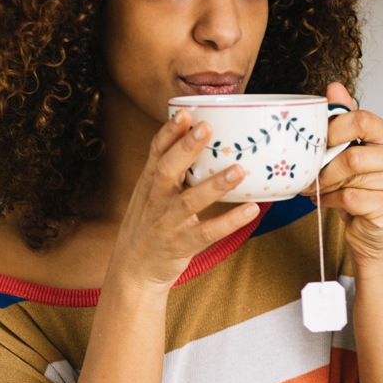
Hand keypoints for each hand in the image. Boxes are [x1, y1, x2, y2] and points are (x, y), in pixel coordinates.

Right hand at [110, 110, 260, 289]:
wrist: (132, 271)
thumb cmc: (149, 226)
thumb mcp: (150, 194)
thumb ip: (169, 171)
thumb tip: (198, 139)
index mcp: (149, 184)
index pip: (155, 152)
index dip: (169, 131)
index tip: (184, 111)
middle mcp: (156, 200)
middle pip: (167, 169)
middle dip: (185, 148)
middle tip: (206, 127)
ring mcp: (167, 223)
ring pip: (189, 201)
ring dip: (214, 184)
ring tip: (239, 169)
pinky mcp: (181, 245)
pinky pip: (207, 233)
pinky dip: (229, 221)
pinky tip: (250, 210)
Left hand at [311, 82, 382, 264]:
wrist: (372, 234)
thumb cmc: (360, 191)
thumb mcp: (349, 152)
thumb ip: (344, 120)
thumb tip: (335, 87)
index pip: (362, 120)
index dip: (333, 131)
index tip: (316, 145)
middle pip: (354, 155)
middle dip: (325, 168)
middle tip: (311, 177)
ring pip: (351, 178)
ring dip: (327, 187)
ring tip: (320, 190)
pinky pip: (353, 198)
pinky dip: (333, 202)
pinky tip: (332, 203)